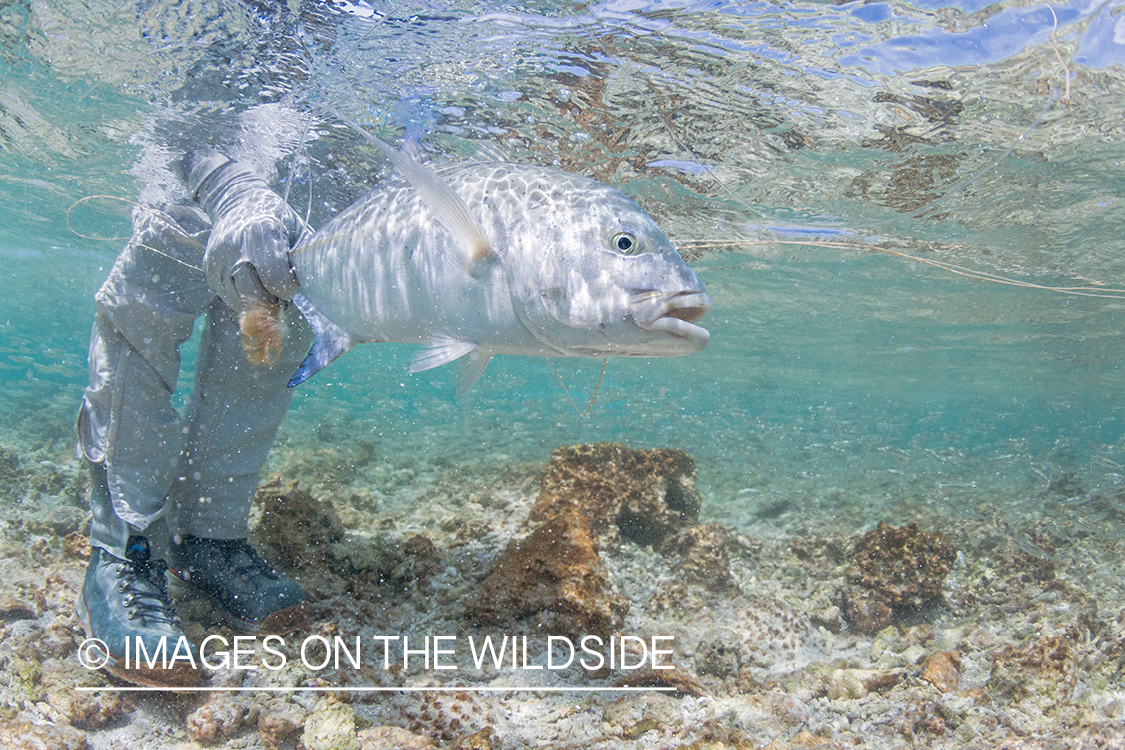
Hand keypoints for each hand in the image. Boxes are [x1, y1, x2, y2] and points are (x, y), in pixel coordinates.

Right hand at [192, 158, 303, 312]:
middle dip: (273, 302)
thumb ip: (306, 255)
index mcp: (262, 233)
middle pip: (255, 293)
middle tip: (283, 296)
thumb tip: (322, 285)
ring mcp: (219, 258)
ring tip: (269, 292)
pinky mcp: (209, 268)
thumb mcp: (296, 228)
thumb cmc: (276, 217)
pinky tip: (253, 287)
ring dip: (258, 305)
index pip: (275, 279)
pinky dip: (243, 300)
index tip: (294, 286)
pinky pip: (227, 297)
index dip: (289, 290)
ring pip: (239, 300)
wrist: (237, 200)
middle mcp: (236, 245)